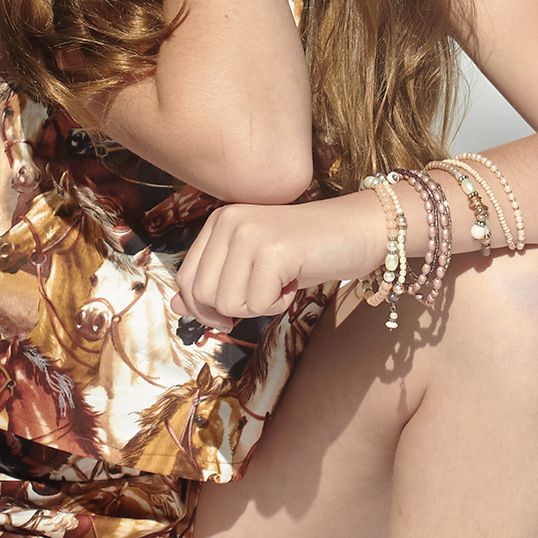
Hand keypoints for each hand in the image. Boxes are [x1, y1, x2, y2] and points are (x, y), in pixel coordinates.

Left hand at [174, 190, 389, 327]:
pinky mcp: (273, 250)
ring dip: (259, 306)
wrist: (360, 230)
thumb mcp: (253, 268)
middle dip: (234, 310)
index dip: (204, 309)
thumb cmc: (308, 252)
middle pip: (204, 296)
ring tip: (283, 282)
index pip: (186, 280)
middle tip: (267, 294)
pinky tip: (296, 280)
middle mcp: (228, 221)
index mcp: (218, 222)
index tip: (230, 316)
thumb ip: (215, 282)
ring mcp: (249, 233)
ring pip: (228, 304)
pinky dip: (280, 304)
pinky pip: (258, 304)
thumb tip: (176, 308)